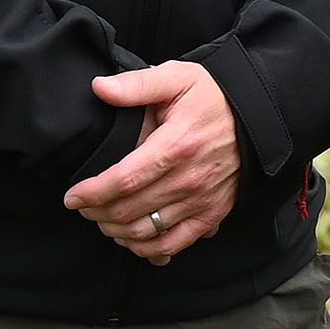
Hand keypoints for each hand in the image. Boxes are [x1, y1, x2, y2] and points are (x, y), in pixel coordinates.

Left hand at [64, 59, 243, 263]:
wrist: (257, 116)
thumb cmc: (213, 96)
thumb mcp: (177, 78)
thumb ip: (137, 85)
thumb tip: (100, 87)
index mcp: (176, 145)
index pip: (123, 180)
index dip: (92, 193)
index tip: (72, 197)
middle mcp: (189, 179)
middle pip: (129, 210)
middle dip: (97, 213)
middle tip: (82, 207)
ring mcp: (202, 200)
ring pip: (147, 231)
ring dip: (116, 231)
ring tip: (102, 221)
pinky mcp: (212, 214)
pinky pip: (175, 244)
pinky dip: (148, 250)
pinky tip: (132, 241)